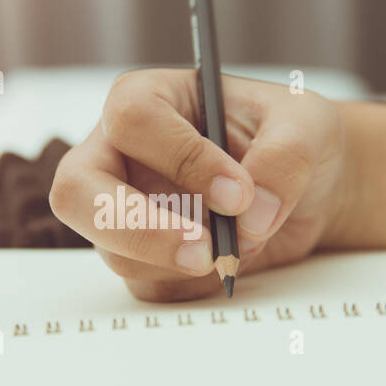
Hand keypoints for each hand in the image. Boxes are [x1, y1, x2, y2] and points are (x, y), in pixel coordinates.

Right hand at [49, 68, 348, 300]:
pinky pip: (148, 286)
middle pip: (77, 191)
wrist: (308, 189)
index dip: (182, 159)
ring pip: (114, 251)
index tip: (238, 195)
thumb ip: (284, 158)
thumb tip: (251, 214)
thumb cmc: (293, 138)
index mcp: (149, 98)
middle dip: (138, 229)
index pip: (132, 121)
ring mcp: (122, 210)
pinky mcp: (139, 257)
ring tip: (243, 246)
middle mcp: (120, 154)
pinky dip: (194, 285)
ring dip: (181, 264)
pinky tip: (232, 260)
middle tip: (205, 253)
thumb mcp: (306, 126)